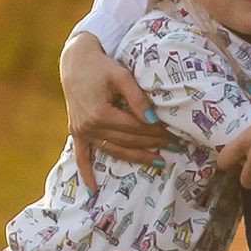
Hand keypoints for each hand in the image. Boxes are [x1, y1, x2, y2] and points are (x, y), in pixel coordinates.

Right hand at [60, 33, 168, 193]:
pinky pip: (81, 156)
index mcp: (100, 113)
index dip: (156, 133)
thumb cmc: (101, 66)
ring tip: (158, 162)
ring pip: (113, 150)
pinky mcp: (76, 132)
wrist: (75, 61)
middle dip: (152, 145)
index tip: (174, 135)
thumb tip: (153, 121)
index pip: (135, 128)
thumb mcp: (121, 76)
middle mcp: (89, 126)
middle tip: (175, 147)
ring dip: (136, 157)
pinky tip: (93, 189)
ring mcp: (81, 131)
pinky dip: (86, 172)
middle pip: (127, 141)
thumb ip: (137, 98)